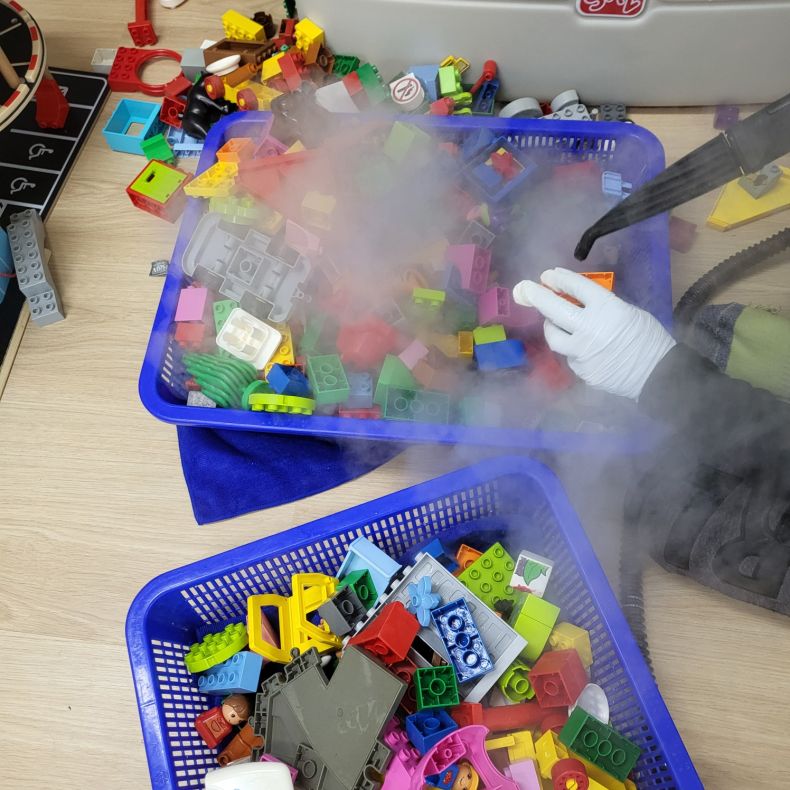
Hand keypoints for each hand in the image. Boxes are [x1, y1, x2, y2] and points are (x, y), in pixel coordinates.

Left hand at [512, 268, 675, 399]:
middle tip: (524, 288)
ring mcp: (582, 352)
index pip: (576, 287)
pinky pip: (570, 356)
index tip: (547, 275)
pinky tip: (583, 349)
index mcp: (607, 309)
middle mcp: (589, 328)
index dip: (560, 279)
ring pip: (554, 337)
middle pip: (553, 309)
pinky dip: (572, 349)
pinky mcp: (581, 370)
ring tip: (554, 322)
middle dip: (536, 296)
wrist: (658, 374)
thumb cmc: (650, 339)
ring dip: (551, 327)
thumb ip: (603, 307)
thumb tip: (578, 302)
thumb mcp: (630, 312)